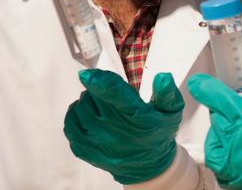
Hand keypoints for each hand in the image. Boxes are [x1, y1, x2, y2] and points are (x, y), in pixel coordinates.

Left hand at [64, 69, 183, 183]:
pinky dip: (75, 114)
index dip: (99, 82)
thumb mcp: (171, 113)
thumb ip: (167, 94)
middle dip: (97, 87)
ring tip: (99, 102)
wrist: (148, 166)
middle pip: (93, 98)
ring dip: (87, 100)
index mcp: (138, 118)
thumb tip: (163, 76)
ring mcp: (98, 142)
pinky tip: (88, 114)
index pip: (115, 95)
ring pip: (80, 109)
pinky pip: (70, 124)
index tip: (86, 74)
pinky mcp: (85, 150)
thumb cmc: (158, 133)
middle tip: (107, 91)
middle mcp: (115, 131)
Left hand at [187, 74, 241, 189]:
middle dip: (228, 111)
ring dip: (224, 132)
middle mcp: (236, 149)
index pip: (220, 101)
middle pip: (217, 119)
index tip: (198, 83)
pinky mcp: (234, 183)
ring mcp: (233, 169)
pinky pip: (219, 161)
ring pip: (214, 140)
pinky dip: (225, 152)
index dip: (206, 88)